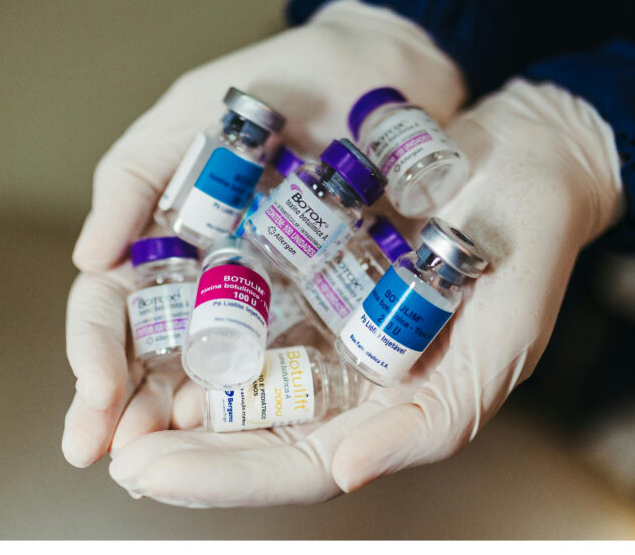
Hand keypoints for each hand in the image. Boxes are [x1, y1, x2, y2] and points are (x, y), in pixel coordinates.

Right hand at [62, 0, 464, 467]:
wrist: (380, 73)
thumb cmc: (278, 83)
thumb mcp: (190, 116)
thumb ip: (132, 178)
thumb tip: (86, 258)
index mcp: (166, 243)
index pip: (112, 310)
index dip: (94, 355)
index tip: (94, 399)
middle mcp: (210, 284)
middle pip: (156, 359)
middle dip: (129, 413)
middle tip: (117, 460)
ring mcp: (269, 301)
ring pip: (216, 374)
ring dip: (186, 426)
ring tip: (165, 466)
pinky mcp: (331, 307)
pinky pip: (295, 361)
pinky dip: (266, 398)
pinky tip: (243, 430)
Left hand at [105, 79, 623, 506]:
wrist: (526, 158)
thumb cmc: (528, 251)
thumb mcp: (500, 341)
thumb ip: (430, 421)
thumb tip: (344, 474)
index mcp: (390, 411)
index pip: (297, 464)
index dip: (223, 477)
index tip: (150, 473)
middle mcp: (349, 380)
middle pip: (252, 433)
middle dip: (180, 450)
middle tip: (109, 449)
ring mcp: (326, 328)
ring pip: (237, 378)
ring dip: (171, 396)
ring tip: (106, 404)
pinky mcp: (309, 275)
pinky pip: (244, 307)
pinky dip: (195, 325)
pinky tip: (147, 334)